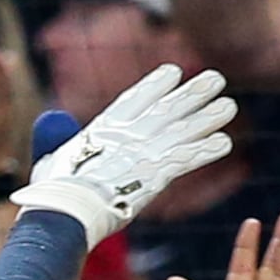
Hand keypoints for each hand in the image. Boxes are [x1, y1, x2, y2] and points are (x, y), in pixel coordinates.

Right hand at [17, 65, 237, 240]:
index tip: (173, 71)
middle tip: (215, 79)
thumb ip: (57, 136)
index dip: (155, 84)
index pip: (134, 98)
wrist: (67, 209)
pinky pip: (187, 160)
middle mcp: (129, 134)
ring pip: (183, 130)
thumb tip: (52, 117)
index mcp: (103, 128)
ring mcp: (144, 152)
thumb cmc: (54, 192)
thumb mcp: (51, 158)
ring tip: (228, 106)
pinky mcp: (156, 174)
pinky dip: (205, 151)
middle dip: (192, 93)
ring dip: (207, 117)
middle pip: (167, 108)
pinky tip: (223, 143)